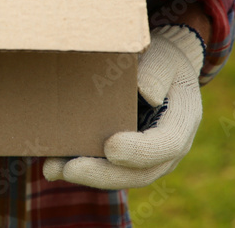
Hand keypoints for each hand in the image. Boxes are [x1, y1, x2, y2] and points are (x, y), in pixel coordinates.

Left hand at [43, 25, 204, 188]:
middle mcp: (168, 149)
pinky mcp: (128, 159)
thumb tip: (144, 91)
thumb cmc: (161, 60)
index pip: (167, 144)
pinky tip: (53, 164)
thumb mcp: (164, 57)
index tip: (111, 147)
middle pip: (140, 173)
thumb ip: (156, 72)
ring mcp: (149, 159)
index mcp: (183, 122)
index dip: (139, 151)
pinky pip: (107, 170)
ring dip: (85, 176)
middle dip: (103, 174)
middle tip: (71, 169)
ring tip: (52, 169)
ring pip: (120, 178)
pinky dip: (80, 169)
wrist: (162, 69)